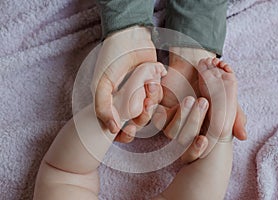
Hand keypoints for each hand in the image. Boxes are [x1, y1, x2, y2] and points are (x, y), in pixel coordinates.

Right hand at [92, 26, 161, 140]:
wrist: (129, 37)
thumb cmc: (111, 60)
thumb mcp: (101, 84)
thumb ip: (102, 107)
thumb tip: (112, 130)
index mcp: (112, 103)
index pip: (119, 128)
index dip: (125, 135)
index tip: (130, 131)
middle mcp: (127, 100)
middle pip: (138, 121)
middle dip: (144, 117)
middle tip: (144, 105)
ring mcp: (140, 92)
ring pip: (150, 110)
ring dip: (152, 101)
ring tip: (149, 85)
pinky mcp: (153, 83)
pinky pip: (159, 96)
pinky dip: (158, 90)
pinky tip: (154, 78)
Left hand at [160, 47, 246, 159]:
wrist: (199, 69)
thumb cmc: (214, 89)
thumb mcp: (228, 102)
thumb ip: (235, 118)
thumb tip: (243, 136)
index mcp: (200, 137)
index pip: (194, 153)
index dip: (196, 150)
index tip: (204, 140)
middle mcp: (184, 134)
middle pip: (182, 140)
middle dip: (193, 124)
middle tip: (203, 103)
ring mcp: (171, 124)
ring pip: (170, 130)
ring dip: (181, 117)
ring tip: (190, 99)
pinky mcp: (159, 112)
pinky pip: (154, 117)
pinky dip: (155, 108)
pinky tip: (165, 97)